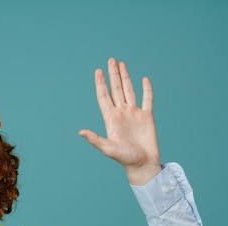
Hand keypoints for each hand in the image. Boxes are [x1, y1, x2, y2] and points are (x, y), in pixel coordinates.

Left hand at [79, 58, 160, 184]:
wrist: (142, 164)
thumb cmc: (124, 158)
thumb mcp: (107, 148)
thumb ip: (95, 139)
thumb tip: (80, 132)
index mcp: (111, 119)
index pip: (104, 97)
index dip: (101, 84)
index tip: (98, 71)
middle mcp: (121, 113)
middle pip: (116, 89)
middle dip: (113, 75)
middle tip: (111, 60)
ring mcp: (134, 114)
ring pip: (129, 91)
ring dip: (125, 77)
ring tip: (121, 64)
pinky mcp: (147, 117)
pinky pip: (147, 99)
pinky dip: (146, 89)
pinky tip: (144, 79)